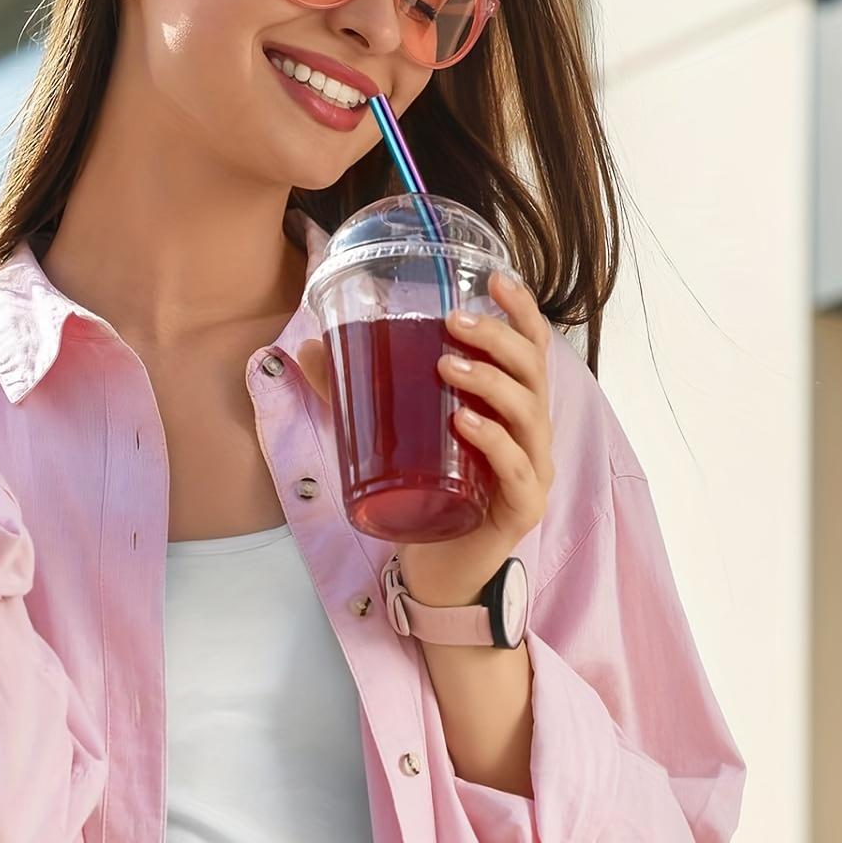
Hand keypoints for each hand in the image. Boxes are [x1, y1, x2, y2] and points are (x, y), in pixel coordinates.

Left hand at [295, 269, 554, 608]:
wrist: (438, 568)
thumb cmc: (426, 490)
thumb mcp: (390, 430)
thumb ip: (353, 390)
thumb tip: (308, 345)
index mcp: (510, 403)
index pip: (529, 346)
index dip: (520, 308)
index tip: (495, 275)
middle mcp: (531, 430)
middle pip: (532, 370)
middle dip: (497, 338)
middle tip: (454, 322)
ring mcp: (532, 469)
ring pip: (527, 413)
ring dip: (490, 382)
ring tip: (447, 367)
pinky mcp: (521, 507)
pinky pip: (516, 468)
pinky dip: (493, 442)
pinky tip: (465, 424)